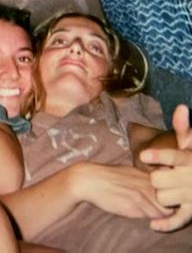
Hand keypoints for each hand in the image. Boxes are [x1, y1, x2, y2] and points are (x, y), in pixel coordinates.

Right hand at [71, 162, 172, 219]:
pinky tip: (134, 213)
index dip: (163, 198)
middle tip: (149, 209)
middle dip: (163, 208)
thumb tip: (150, 186)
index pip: (167, 190)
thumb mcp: (126, 171)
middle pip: (167, 202)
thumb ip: (142, 179)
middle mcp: (147, 184)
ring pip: (162, 211)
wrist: (87, 180)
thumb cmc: (104, 176)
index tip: (153, 201)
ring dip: (156, 215)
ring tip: (141, 212)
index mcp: (145, 175)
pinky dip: (147, 218)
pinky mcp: (133, 205)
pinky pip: (150, 216)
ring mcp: (141, 194)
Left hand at [141, 104, 191, 231]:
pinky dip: (166, 224)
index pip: (174, 157)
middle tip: (162, 175)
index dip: (159, 157)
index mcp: (190, 160)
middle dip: (156, 178)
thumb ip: (184, 128)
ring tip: (169, 188)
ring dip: (162, 194)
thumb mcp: (191, 145)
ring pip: (162, 198)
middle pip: (158, 180)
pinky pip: (177, 220)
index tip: (144, 156)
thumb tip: (181, 107)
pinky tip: (153, 224)